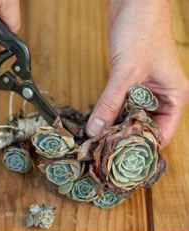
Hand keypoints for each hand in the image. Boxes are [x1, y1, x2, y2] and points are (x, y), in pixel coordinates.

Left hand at [87, 0, 187, 147]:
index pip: (162, 136)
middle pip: (146, 129)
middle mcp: (163, 96)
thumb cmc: (142, 28)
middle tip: (106, 157)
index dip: (143, 150)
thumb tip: (95, 131)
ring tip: (98, 145)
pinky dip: (110, 113)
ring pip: (131, 118)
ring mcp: (147, 90)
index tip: (122, 164)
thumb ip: (110, 103)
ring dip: (116, 128)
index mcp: (174, 97)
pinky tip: (96, 124)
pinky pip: (122, 104)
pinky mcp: (131, 81)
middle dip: (126, 141)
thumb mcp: (126, 71)